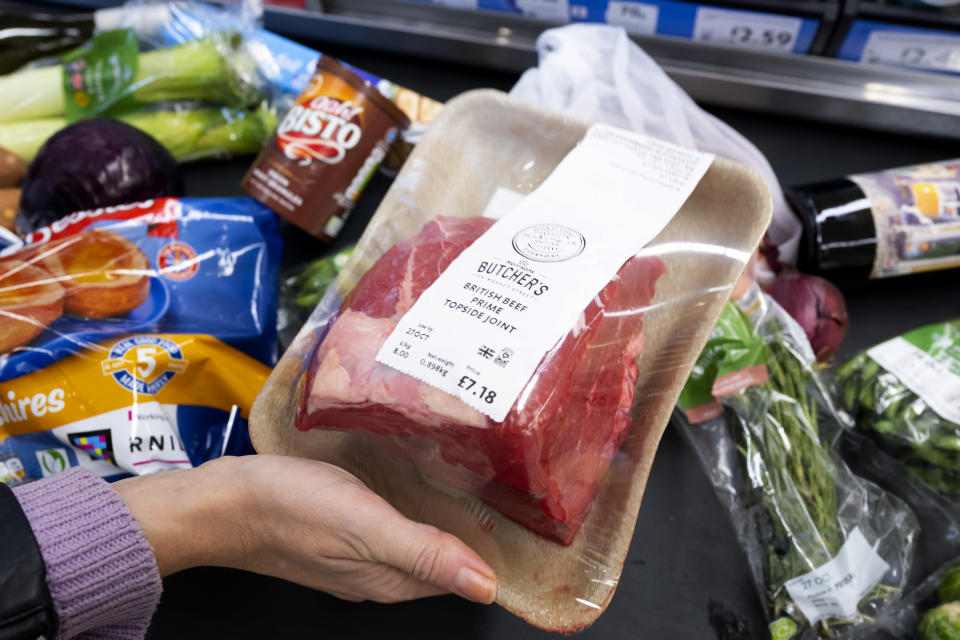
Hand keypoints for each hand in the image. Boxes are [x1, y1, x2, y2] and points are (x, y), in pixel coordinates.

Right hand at [113, 455, 496, 603]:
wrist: (220, 502)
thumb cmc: (290, 510)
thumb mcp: (366, 528)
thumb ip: (425, 553)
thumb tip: (485, 588)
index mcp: (390, 578)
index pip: (459, 572)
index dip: (489, 548)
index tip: (519, 514)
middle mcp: (376, 570)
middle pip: (438, 555)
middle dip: (469, 527)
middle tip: (499, 481)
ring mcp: (353, 550)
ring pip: (413, 535)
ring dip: (439, 511)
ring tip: (466, 472)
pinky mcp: (334, 527)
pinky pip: (386, 519)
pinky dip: (406, 501)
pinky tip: (410, 473)